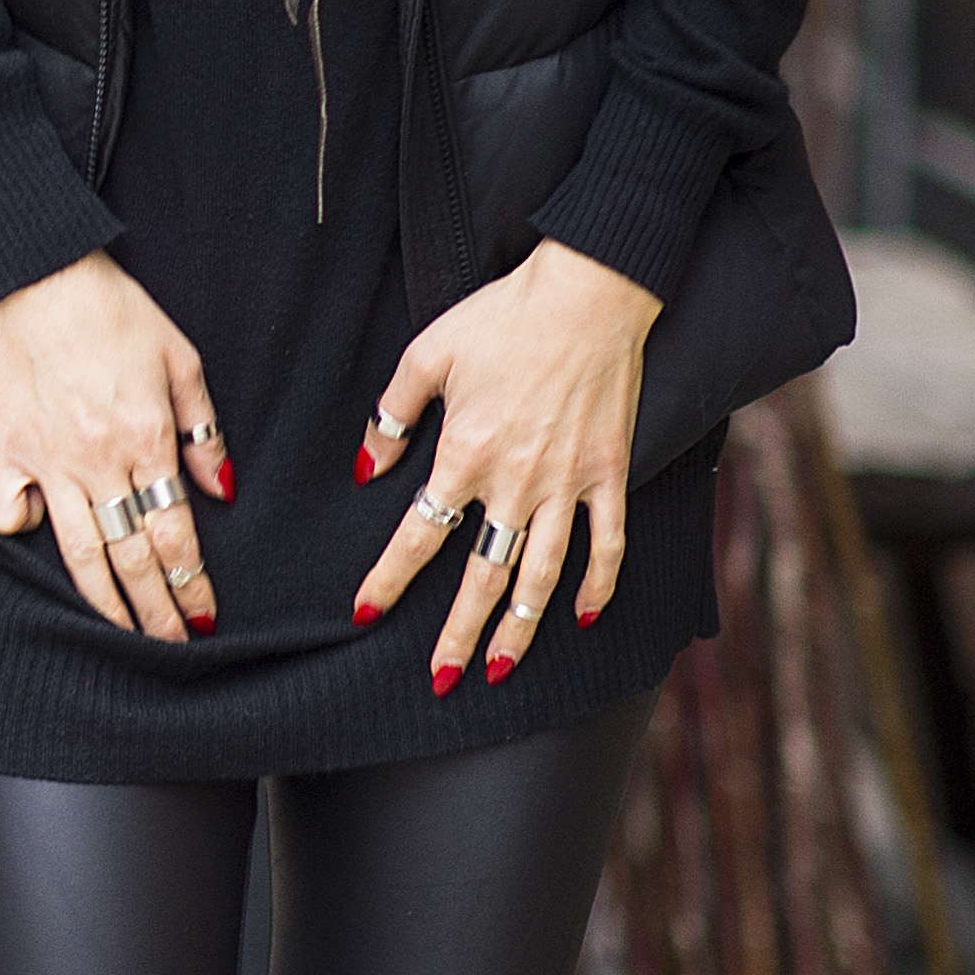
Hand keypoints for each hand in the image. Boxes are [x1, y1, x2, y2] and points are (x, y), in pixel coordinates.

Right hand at [0, 249, 232, 639]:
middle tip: (172, 646)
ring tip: (121, 631)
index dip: (191, 583)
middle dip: (156, 611)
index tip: (204, 616)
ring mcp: (44, 459)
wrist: (35, 271)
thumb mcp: (180, 359)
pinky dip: (24, 532)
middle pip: (131, 557)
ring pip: (77, 552)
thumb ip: (203, 431)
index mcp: (146, 437)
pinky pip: (10, 513)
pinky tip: (42, 538)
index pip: (175, 533)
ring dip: (104, 601)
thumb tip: (221, 492)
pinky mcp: (2, 449)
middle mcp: (96, 460)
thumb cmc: (113, 309)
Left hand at [351, 237, 659, 693]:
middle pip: (482, 577)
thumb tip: (365, 470)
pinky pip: (606, 544)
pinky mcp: (610, 474)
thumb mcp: (428, 354)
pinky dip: (597, 585)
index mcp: (464, 453)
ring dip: (521, 629)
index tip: (365, 614)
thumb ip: (391, 416)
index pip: (418, 535)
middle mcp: (517, 482)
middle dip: (457, 635)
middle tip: (442, 680)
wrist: (588, 294)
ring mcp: (569, 484)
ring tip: (499, 670)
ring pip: (542, 576)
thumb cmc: (502, 317)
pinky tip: (581, 618)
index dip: (389, 579)